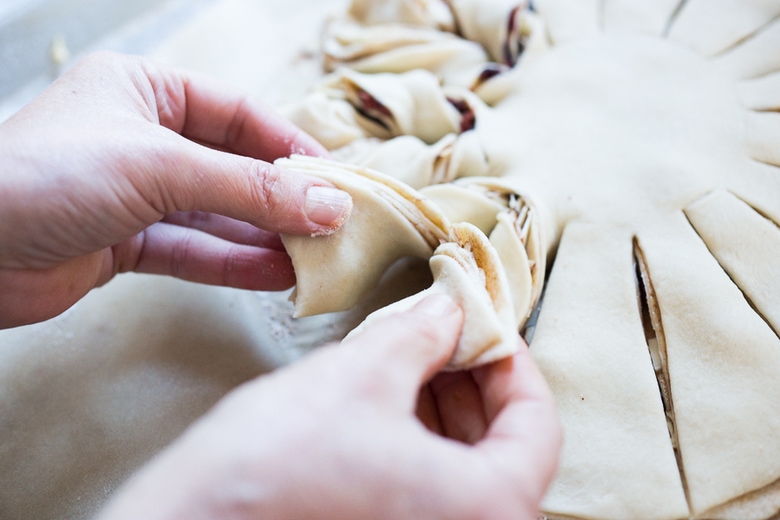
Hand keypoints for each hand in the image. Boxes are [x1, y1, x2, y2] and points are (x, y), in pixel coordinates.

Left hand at [0, 51, 351, 327]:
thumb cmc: (46, 177)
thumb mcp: (160, 167)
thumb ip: (248, 189)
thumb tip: (327, 204)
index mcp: (145, 91)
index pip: (238, 114)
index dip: (289, 146)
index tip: (335, 178)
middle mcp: (142, 138)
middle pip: (231, 167)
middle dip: (281, 198)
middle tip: (332, 224)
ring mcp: (134, 194)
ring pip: (216, 214)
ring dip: (264, 236)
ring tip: (314, 257)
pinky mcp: (124, 244)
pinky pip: (192, 250)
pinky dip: (232, 263)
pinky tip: (275, 275)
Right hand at [96, 295, 561, 519]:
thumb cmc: (274, 467)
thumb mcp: (361, 375)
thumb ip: (421, 335)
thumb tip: (449, 310)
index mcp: (486, 508)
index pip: (536, 424)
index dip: (511, 361)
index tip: (486, 326)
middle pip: (505, 450)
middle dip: (475, 382)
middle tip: (448, 335)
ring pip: (466, 472)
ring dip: (448, 410)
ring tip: (416, 360)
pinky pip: (429, 491)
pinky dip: (421, 443)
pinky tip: (391, 403)